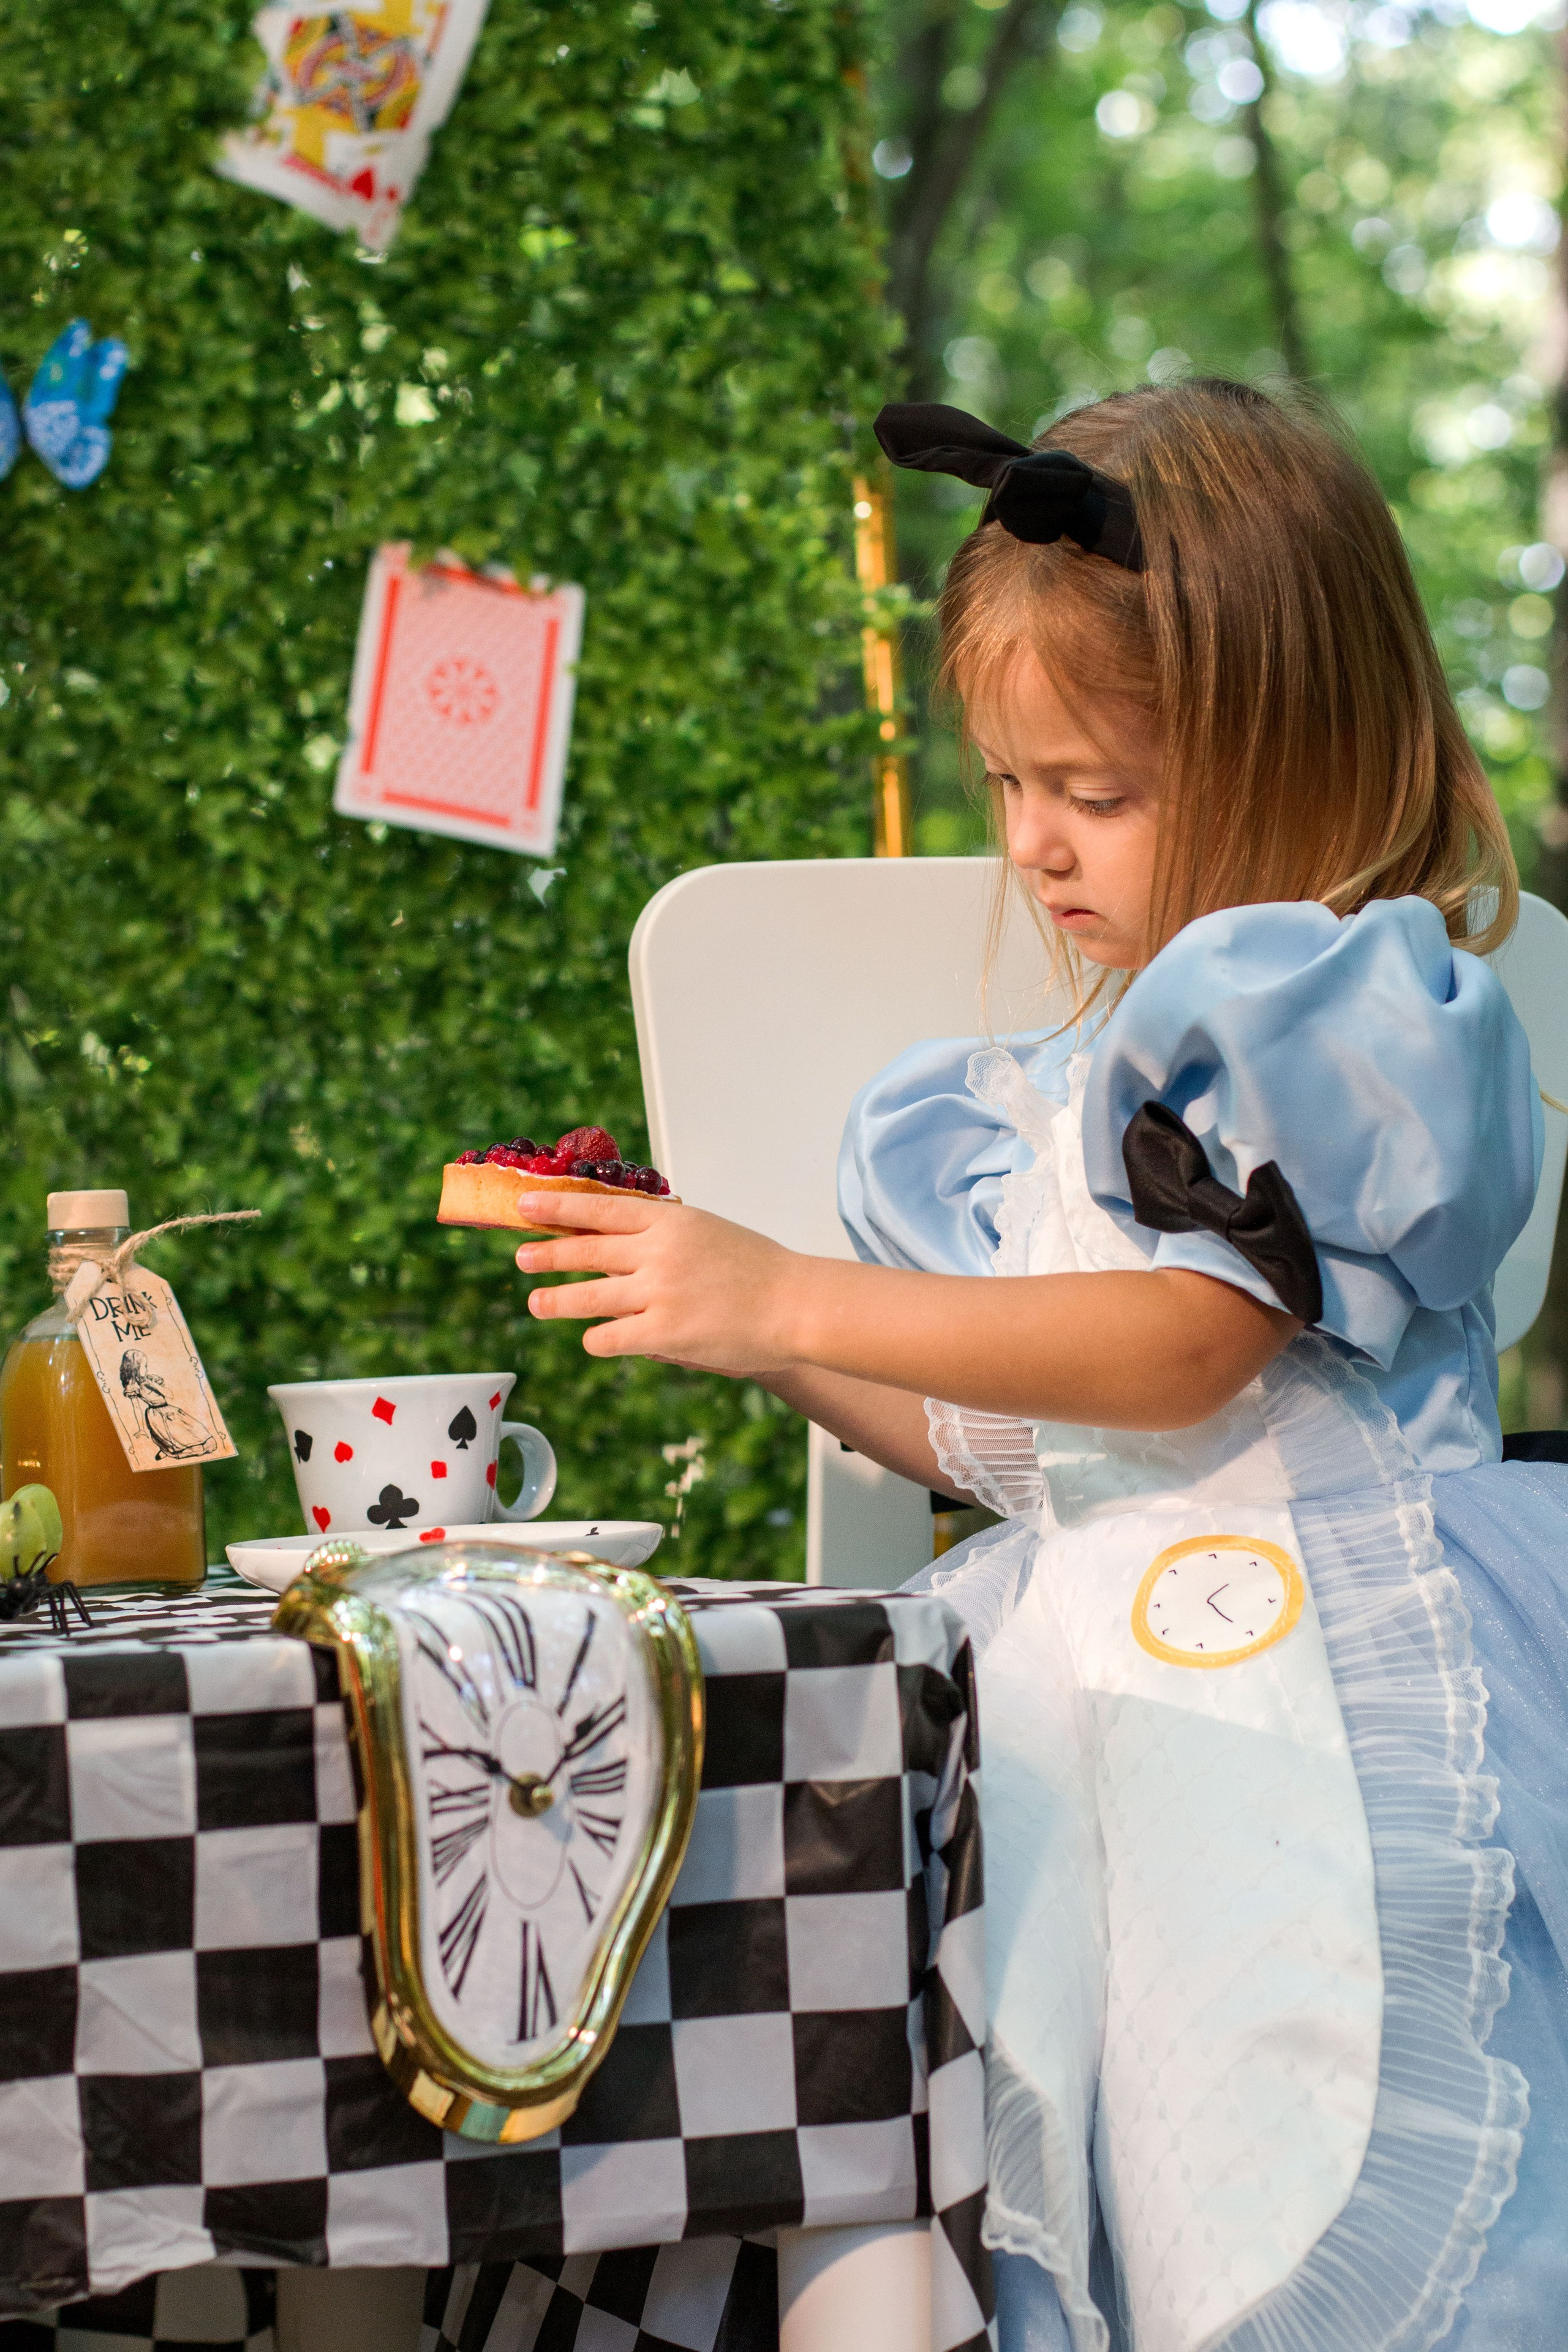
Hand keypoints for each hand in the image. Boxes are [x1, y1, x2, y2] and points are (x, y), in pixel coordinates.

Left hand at [515, 1192, 800, 1371]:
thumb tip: (616, 1235)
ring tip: (537, 1302)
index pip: (600, 1209)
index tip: (526, 1207)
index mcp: (670, 1221)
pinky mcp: (663, 1333)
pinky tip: (595, 1339)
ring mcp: (659, 1293)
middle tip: (521, 1257)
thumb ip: (664, 1233)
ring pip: (588, 1296)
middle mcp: (659, 1252)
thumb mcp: (708, 1232)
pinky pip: (610, 1337)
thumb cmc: (758, 1269)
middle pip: (585, 1250)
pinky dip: (598, 1339)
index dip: (558, 1208)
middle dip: (547, 1254)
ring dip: (556, 1300)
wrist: (795, 1305)